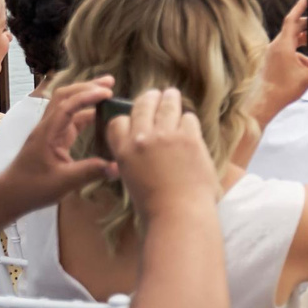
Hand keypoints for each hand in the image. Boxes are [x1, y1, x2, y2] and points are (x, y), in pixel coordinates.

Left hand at [9, 75, 117, 204]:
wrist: (9, 195)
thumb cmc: (32, 188)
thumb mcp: (64, 182)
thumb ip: (91, 172)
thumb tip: (118, 166)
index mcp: (48, 133)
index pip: (68, 105)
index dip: (88, 96)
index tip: (109, 93)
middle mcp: (47, 127)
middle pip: (65, 96)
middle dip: (87, 87)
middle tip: (111, 83)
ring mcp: (49, 131)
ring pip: (67, 105)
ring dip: (85, 96)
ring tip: (107, 92)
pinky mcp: (52, 138)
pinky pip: (70, 118)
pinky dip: (85, 111)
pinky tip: (99, 115)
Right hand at [106, 88, 220, 218]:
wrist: (178, 212)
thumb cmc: (154, 204)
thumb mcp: (131, 178)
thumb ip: (132, 158)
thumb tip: (140, 146)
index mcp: (123, 151)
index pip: (118, 121)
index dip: (126, 117)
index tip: (133, 116)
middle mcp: (142, 139)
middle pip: (142, 106)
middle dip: (148, 98)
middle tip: (155, 95)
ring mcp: (167, 136)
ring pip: (167, 105)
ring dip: (169, 98)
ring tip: (171, 94)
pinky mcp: (189, 138)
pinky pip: (188, 118)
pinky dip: (188, 120)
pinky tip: (188, 123)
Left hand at [257, 0, 307, 121]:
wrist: (264, 102)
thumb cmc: (282, 90)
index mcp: (284, 45)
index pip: (292, 19)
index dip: (300, 5)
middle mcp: (277, 45)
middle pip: (294, 27)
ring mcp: (274, 52)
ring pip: (291, 37)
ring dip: (305, 37)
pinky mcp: (274, 58)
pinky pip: (288, 47)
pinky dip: (300, 47)